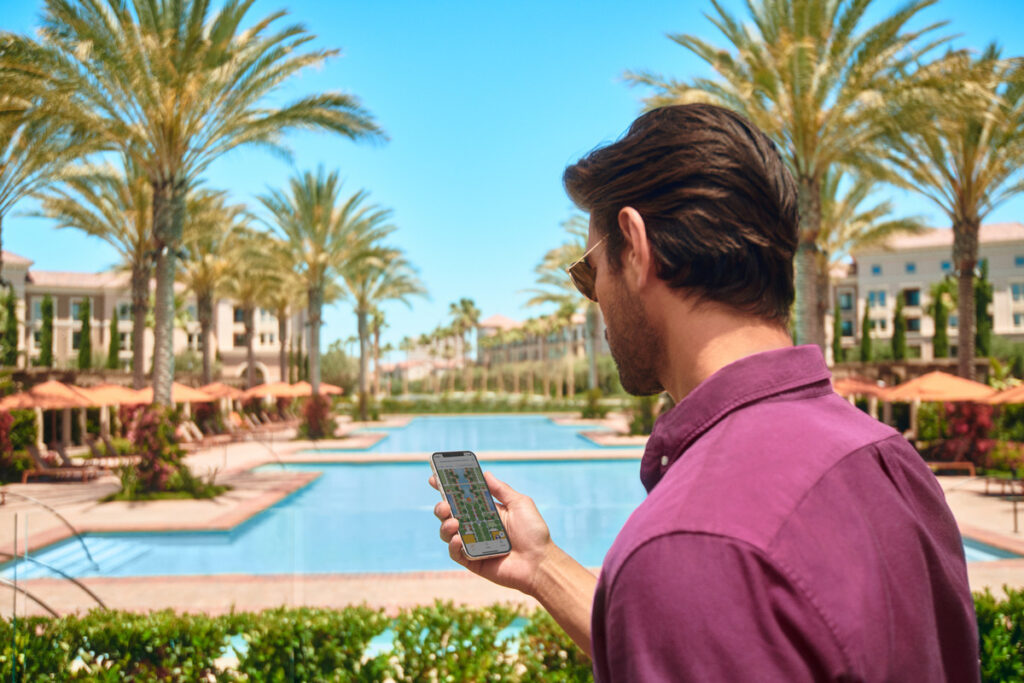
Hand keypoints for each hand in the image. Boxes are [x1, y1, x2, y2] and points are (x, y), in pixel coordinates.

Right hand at [430, 471, 553, 595]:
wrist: (540, 562)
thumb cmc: (534, 532)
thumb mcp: (520, 504)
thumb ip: (501, 490)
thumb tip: (485, 473)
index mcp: (486, 511)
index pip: (462, 497)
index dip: (447, 488)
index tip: (435, 479)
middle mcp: (477, 526)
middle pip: (450, 514)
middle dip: (441, 507)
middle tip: (444, 505)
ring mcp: (473, 543)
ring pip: (447, 532)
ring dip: (445, 525)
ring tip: (454, 523)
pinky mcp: (472, 561)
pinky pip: (455, 552)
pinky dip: (452, 545)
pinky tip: (457, 539)